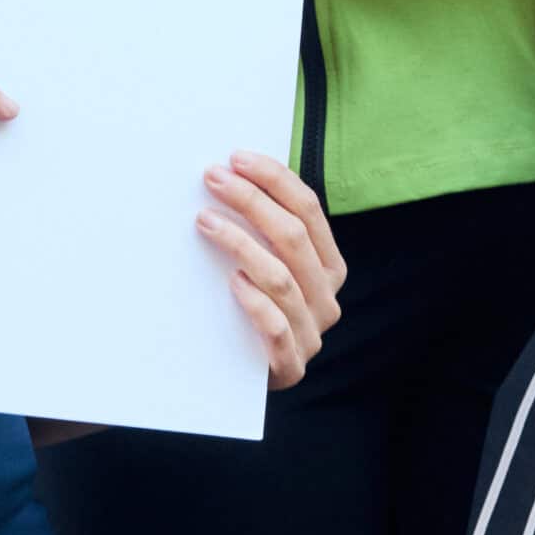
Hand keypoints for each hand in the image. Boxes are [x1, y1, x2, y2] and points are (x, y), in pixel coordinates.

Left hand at [196, 151, 346, 387]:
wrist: (239, 376)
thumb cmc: (249, 306)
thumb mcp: (265, 262)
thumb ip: (263, 228)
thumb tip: (231, 171)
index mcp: (329, 265)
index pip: (309, 209)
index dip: (274, 179)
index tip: (236, 158)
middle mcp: (327, 297)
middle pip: (293, 237)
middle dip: (251, 201)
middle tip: (213, 179)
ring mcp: (311, 333)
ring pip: (281, 278)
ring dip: (240, 243)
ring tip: (205, 222)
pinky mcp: (290, 366)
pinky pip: (276, 329)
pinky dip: (255, 303)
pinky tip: (232, 282)